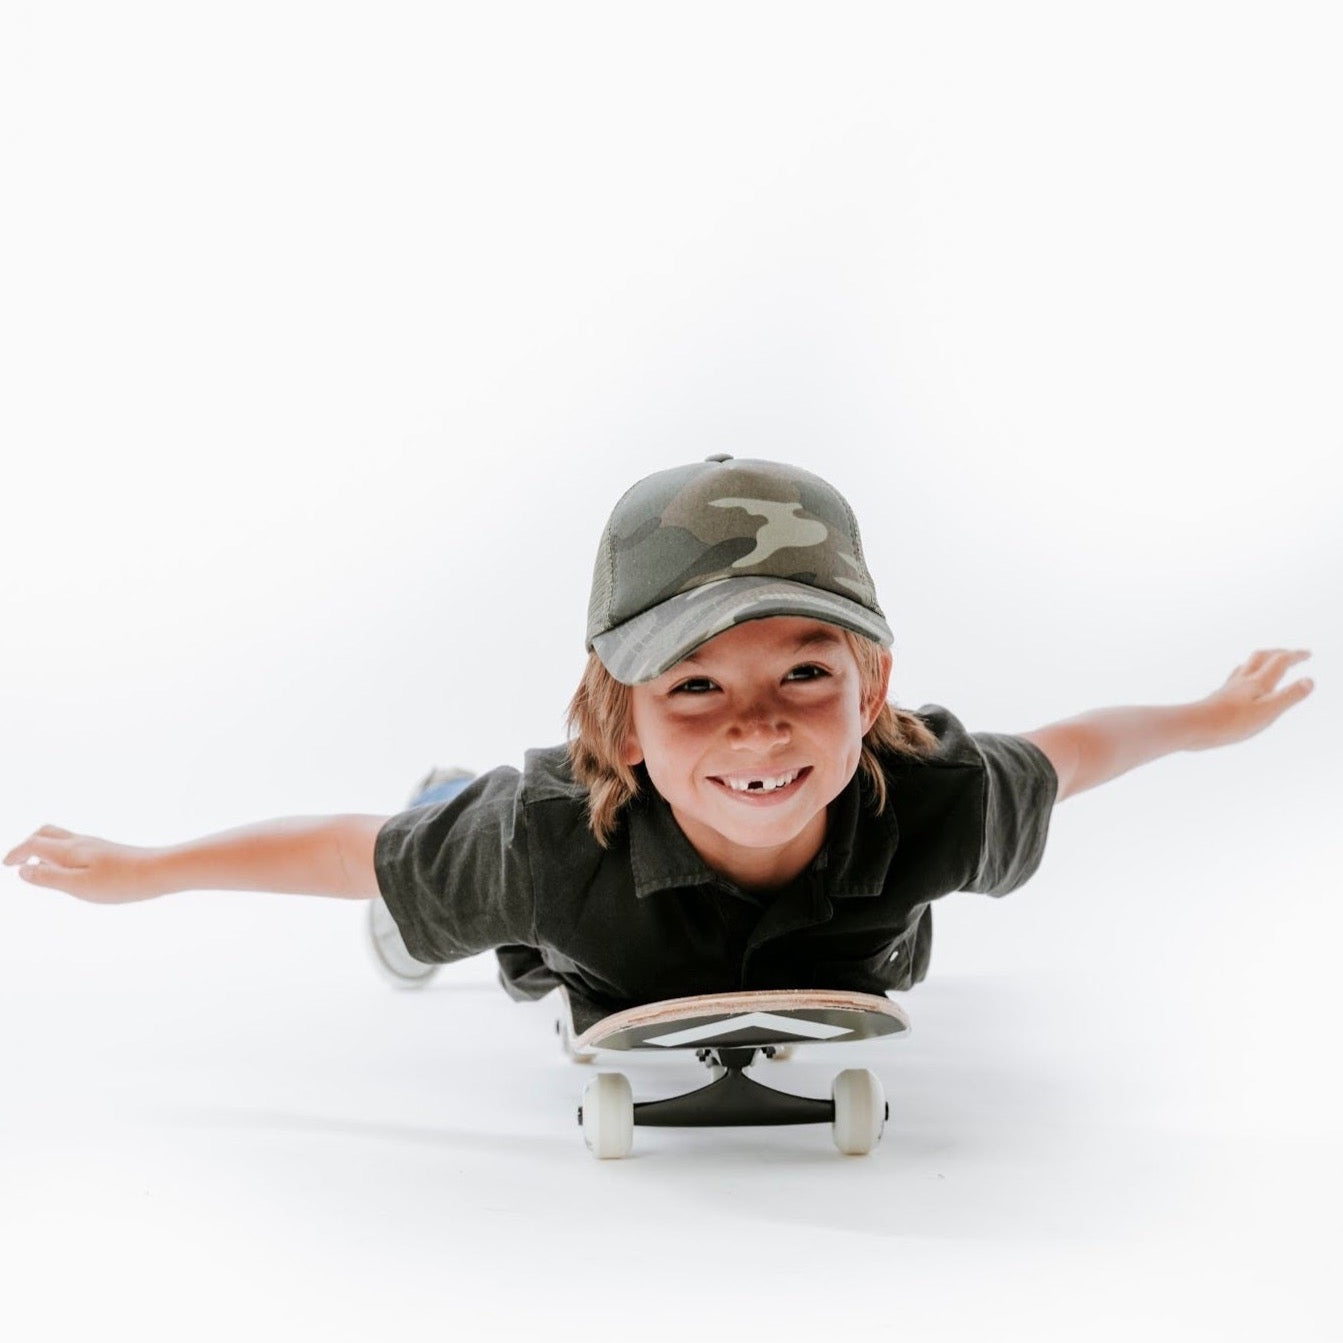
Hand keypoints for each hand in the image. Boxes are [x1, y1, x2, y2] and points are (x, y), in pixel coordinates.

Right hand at [3, 825, 164, 902]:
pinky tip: (69, 869)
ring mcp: (95, 845)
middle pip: (46, 832)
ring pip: (62, 837)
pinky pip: (75, 845)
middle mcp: (81, 842)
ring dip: (44, 847)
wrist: (160, 871)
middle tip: (19, 862)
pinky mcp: (107, 851)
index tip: (6, 866)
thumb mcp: (78, 886)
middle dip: (27, 844)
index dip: (16, 853)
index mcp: (69, 849)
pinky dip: (61, 852)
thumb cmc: (120, 882)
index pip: (33, 844)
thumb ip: (49, 878)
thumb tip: (23, 871)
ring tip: (39, 867)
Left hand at [1190, 648, 1314, 750]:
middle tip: (1292, 654)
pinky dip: (1245, 673)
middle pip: (1262, 657)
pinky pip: (1235, 678)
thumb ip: (1289, 696)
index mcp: (1258, 682)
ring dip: (1261, 660)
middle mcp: (1243, 680)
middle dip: (1279, 653)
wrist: (1193, 727)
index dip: (1295, 656)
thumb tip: (1310, 681)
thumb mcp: (1267, 711)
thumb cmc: (1231, 722)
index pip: (1280, 661)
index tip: (1307, 654)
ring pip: (1247, 666)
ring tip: (1268, 662)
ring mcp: (1229, 688)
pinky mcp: (1220, 697)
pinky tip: (1240, 683)